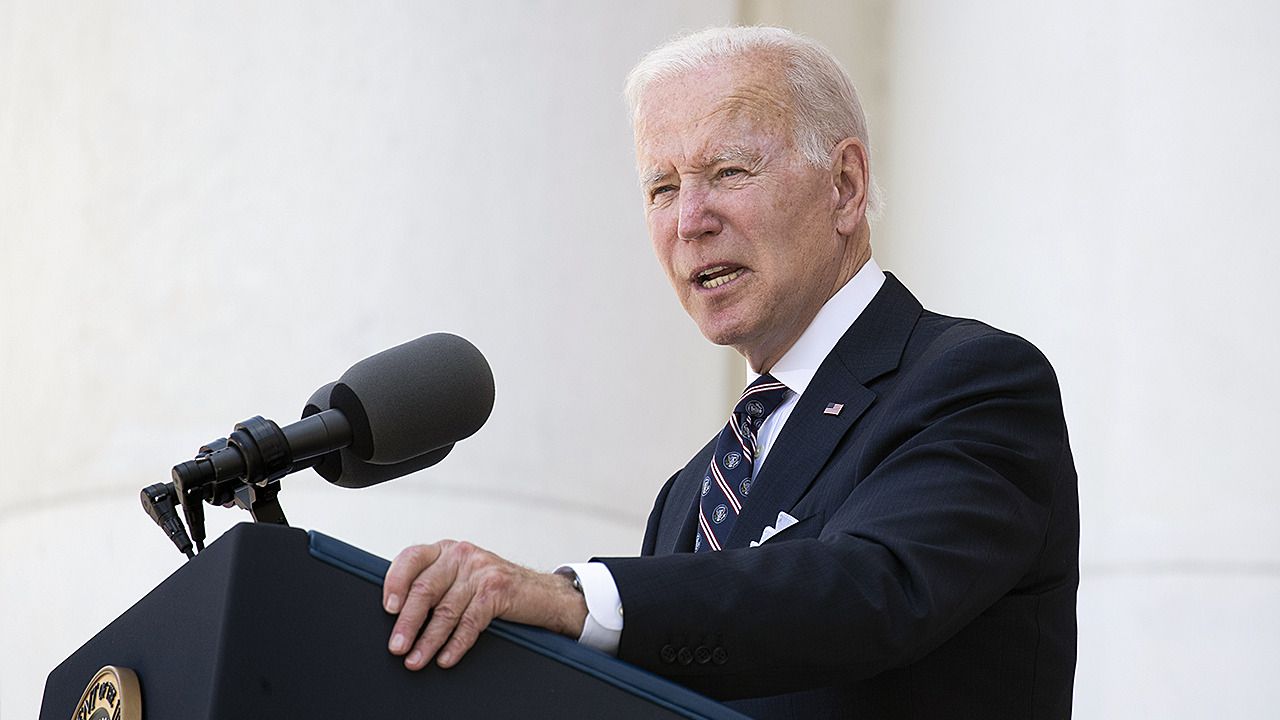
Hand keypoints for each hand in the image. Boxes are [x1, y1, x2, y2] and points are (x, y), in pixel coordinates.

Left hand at [382, 539, 587, 669]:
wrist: (541, 593)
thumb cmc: (494, 589)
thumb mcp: (461, 577)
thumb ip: (434, 585)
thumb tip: (397, 617)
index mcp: (446, 550)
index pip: (411, 558)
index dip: (395, 582)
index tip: (388, 609)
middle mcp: (461, 555)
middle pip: (425, 589)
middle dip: (408, 622)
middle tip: (397, 646)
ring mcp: (481, 570)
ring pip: (446, 610)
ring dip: (428, 640)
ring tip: (415, 660)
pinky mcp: (498, 589)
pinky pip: (470, 621)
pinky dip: (456, 644)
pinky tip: (446, 658)